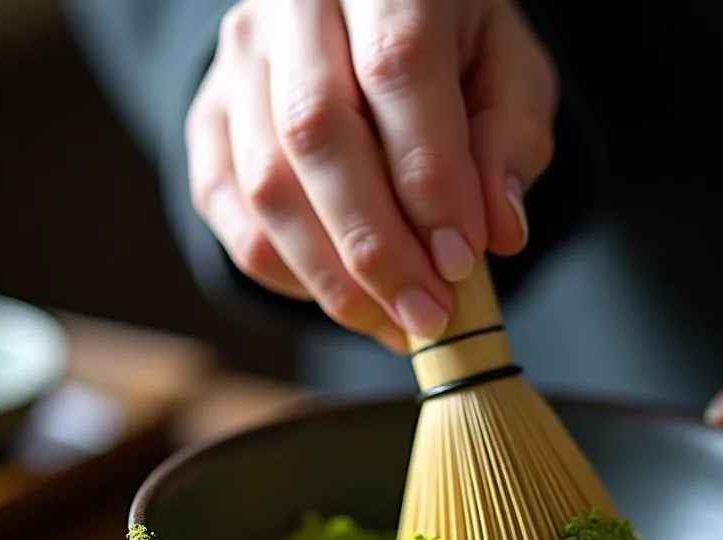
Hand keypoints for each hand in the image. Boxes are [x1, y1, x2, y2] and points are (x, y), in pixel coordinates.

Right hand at [185, 0, 556, 350]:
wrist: (367, 21)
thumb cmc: (452, 50)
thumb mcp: (509, 71)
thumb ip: (513, 139)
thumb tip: (500, 229)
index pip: (398, 72)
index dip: (430, 181)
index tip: (462, 262)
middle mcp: (295, 4)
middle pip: (317, 134)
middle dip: (376, 247)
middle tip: (427, 315)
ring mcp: (239, 62)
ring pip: (266, 184)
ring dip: (331, 276)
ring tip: (394, 325)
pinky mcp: (209, 119)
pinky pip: (231, 211)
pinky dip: (289, 272)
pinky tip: (349, 300)